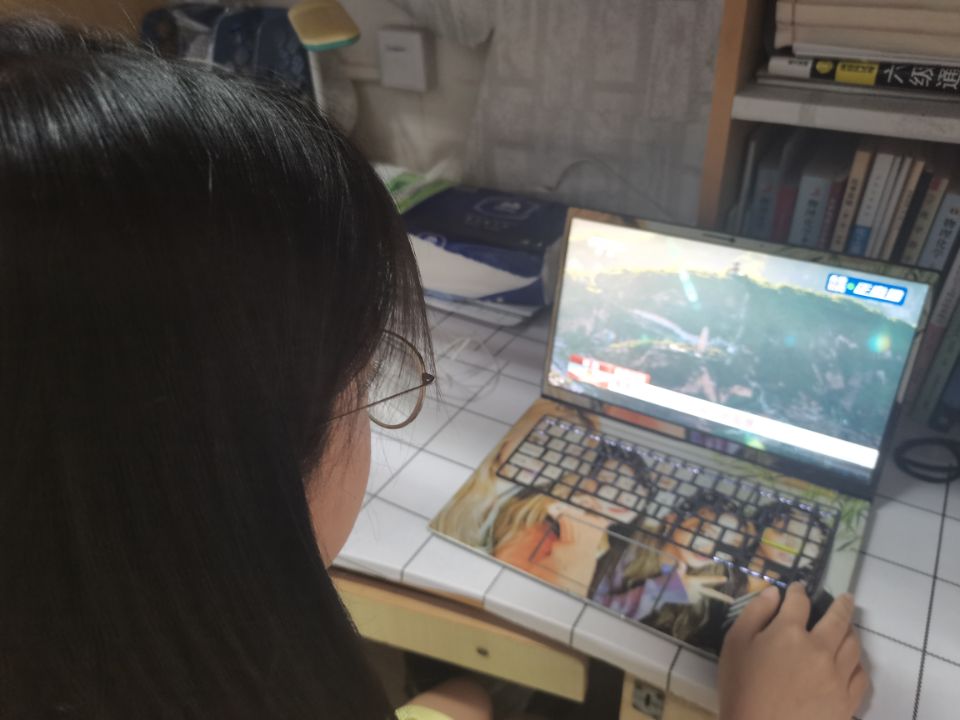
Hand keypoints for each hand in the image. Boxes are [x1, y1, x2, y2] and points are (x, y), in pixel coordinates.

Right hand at [718, 583, 868, 719]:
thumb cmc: (741, 689)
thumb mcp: (735, 645)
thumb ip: (754, 613)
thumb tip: (773, 593)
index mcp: (789, 632)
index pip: (799, 601)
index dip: (798, 591)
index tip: (797, 589)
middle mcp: (820, 648)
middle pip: (838, 619)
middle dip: (842, 604)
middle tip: (846, 598)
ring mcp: (837, 676)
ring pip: (854, 645)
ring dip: (851, 631)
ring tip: (849, 628)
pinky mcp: (847, 700)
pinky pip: (860, 675)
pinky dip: (858, 663)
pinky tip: (853, 662)